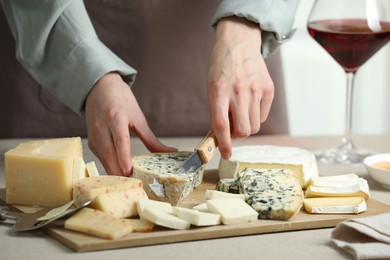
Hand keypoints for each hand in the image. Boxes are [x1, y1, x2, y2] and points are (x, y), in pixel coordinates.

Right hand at [85, 72, 176, 175]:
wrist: (98, 89)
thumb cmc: (120, 101)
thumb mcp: (138, 117)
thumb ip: (151, 139)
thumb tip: (170, 152)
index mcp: (115, 118)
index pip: (120, 140)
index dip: (124, 157)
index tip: (130, 171)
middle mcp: (101, 128)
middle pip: (110, 155)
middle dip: (121, 172)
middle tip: (136, 185)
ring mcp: (93, 137)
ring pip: (104, 161)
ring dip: (116, 173)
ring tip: (131, 184)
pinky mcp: (91, 144)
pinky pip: (102, 160)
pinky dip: (111, 169)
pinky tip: (122, 176)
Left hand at [207, 17, 273, 159]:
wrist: (238, 43)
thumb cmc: (221, 67)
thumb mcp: (211, 87)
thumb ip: (216, 111)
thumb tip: (220, 137)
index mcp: (219, 91)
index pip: (222, 125)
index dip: (224, 144)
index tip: (225, 154)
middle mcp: (239, 91)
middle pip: (244, 131)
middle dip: (237, 135)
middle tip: (232, 127)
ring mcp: (256, 89)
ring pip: (255, 126)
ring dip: (247, 125)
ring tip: (240, 112)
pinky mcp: (268, 89)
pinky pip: (263, 116)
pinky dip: (255, 116)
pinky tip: (249, 104)